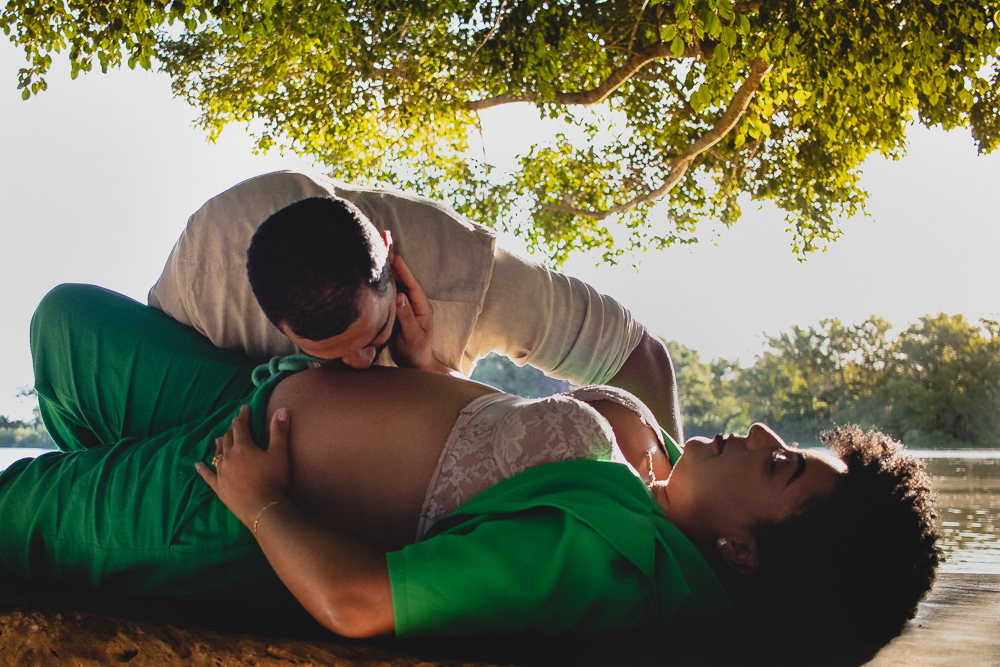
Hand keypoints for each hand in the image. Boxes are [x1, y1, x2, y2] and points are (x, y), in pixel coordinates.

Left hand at [195, 405, 290, 528]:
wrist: (262, 508)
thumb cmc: (273, 479)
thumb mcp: (280, 453)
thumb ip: (279, 431)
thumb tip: (282, 409)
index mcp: (243, 447)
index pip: (240, 426)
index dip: (243, 416)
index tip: (244, 408)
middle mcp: (229, 457)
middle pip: (227, 438)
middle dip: (232, 429)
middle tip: (236, 423)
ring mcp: (221, 472)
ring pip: (217, 453)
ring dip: (219, 444)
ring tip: (219, 438)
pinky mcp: (219, 487)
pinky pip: (207, 475)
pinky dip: (202, 469)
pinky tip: (198, 464)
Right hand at [389, 254, 439, 370]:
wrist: (415, 365)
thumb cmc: (416, 353)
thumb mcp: (412, 337)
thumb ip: (407, 317)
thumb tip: (400, 296)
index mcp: (423, 308)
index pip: (413, 286)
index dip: (404, 271)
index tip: (396, 257)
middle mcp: (415, 304)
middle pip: (404, 280)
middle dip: (395, 263)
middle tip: (385, 244)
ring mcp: (406, 306)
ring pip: (397, 284)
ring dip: (388, 269)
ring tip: (379, 252)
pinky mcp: (397, 310)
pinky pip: (391, 293)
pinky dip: (384, 281)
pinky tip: (376, 273)